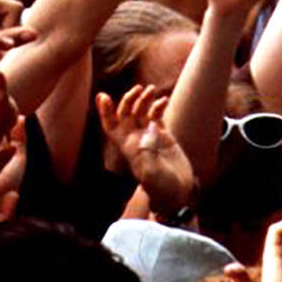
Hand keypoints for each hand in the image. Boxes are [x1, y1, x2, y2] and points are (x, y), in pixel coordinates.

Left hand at [92, 83, 194, 214]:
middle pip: (126, 113)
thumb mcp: (150, 174)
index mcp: (127, 146)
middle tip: (138, 89)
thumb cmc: (161, 187)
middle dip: (129, 99)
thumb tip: (147, 134)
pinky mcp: (164, 135)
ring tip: (151, 90)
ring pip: (141, 111)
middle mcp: (136, 138)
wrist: (178, 192)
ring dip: (144, 99)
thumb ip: (147, 155)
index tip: (103, 96)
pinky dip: (159, 106)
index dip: (104, 111)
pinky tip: (163, 100)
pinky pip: (157, 116)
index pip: (110, 125)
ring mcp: (150, 135)